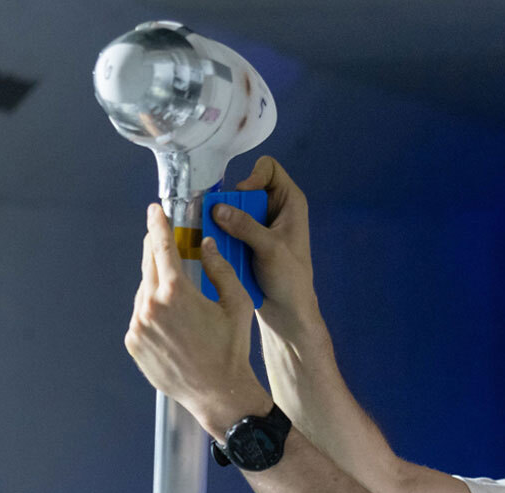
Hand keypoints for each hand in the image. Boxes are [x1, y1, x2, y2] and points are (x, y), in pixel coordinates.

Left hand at [123, 204, 269, 436]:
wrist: (218, 393)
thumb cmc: (231, 348)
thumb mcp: (237, 302)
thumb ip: (220, 268)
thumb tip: (205, 245)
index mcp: (176, 292)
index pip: (161, 245)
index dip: (158, 224)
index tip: (155, 211)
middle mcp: (150, 306)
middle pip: (149, 265)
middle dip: (156, 250)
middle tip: (164, 240)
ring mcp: (138, 326)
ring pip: (144, 291)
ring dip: (157, 285)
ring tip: (179, 296)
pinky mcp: (133, 343)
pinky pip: (140, 316)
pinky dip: (152, 310)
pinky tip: (172, 321)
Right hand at [214, 156, 318, 330]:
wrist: (288, 311)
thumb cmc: (290, 279)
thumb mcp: (270, 249)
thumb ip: (245, 226)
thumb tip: (217, 209)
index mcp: (290, 201)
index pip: (269, 168)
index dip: (253, 175)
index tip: (242, 194)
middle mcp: (274, 209)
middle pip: (244, 190)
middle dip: (230, 204)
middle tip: (217, 220)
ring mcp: (259, 225)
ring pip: (232, 211)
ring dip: (222, 223)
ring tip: (214, 237)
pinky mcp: (246, 241)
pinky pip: (227, 230)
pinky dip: (220, 237)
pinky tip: (216, 249)